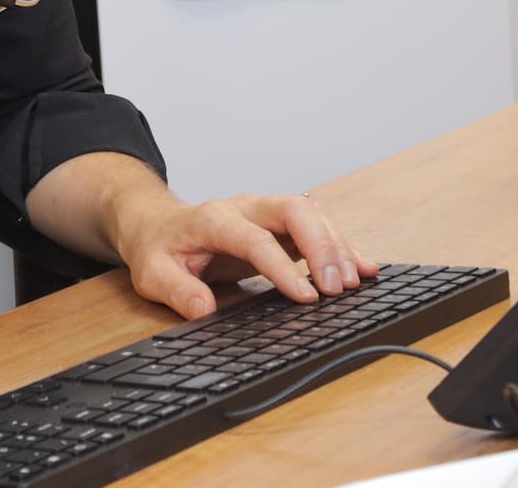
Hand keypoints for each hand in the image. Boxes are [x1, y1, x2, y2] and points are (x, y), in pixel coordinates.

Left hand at [114, 192, 377, 320]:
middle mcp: (245, 208)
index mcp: (213, 220)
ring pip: (312, 215)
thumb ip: (177, 290)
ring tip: (354, 284)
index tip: (305, 298)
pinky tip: (365, 267)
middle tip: (337, 288)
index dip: (282, 267)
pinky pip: (318, 227)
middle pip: (294, 210)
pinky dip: (343, 246)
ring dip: (337, 246)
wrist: (159, 224)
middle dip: (321, 246)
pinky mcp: (281, 225)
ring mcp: (266, 212)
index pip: (254, 238)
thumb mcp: (152, 273)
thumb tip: (204, 309)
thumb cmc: (159, 248)